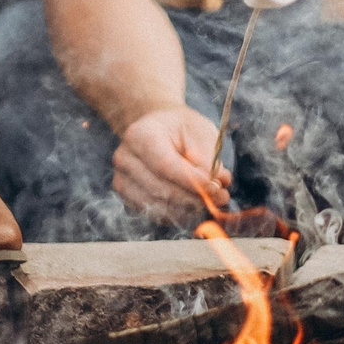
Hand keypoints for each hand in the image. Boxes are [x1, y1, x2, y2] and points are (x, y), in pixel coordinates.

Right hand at [113, 105, 229, 225]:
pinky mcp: (127, 197)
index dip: (193, 182)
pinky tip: (195, 205)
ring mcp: (122, 180)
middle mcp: (125, 158)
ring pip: (159, 206)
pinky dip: (179, 214)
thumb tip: (217, 186)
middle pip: (161, 189)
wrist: (157, 129)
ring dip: (189, 209)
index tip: (216, 188)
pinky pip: (155, 214)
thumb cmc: (181, 129)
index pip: (166, 165)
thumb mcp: (199, 132)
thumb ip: (207, 159)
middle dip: (195, 198)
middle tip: (222, 197)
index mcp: (140, 135)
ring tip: (212, 200)